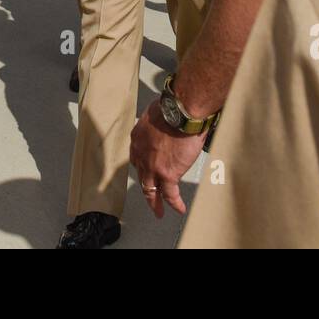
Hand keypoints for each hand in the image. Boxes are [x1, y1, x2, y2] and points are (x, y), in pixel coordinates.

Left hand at [130, 99, 205, 218]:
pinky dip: (174, 203)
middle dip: (146, 187)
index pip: (137, 157)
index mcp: (138, 138)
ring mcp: (153, 166)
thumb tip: (166, 119)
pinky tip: (179, 208)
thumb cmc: (173, 107)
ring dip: (155, 202)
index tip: (148, 170)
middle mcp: (141, 153)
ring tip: (159, 211)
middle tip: (150, 195)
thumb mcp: (156, 111)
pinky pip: (170, 194)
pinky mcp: (167, 174)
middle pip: (142, 176)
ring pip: (151, 190)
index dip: (143, 165)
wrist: (181, 112)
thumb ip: (157, 120)